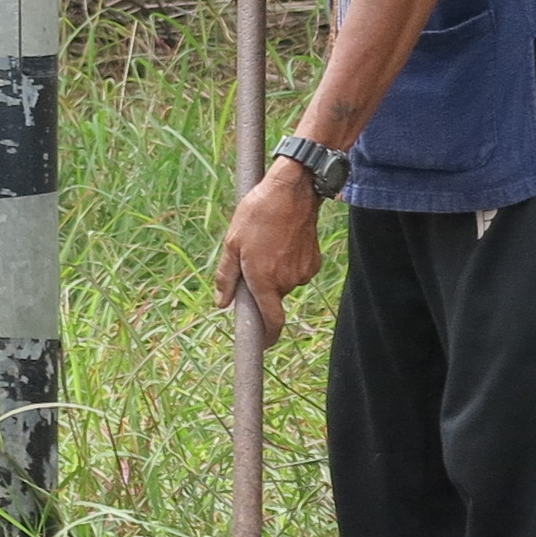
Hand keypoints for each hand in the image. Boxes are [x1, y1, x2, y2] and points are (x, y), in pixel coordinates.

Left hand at [212, 160, 324, 344]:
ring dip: (274, 272)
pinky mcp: (314, 263)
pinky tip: (282, 241)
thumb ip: (227, 277)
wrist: (293, 192)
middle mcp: (286, 281)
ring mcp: (302, 273)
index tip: (262, 345)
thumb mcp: (232, 243)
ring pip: (283, 283)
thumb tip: (222, 303)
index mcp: (264, 279)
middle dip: (261, 286)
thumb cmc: (258, 214)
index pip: (271, 320)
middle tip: (252, 259)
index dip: (267, 337)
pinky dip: (287, 263)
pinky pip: (296, 272)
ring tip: (268, 243)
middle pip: (272, 297)